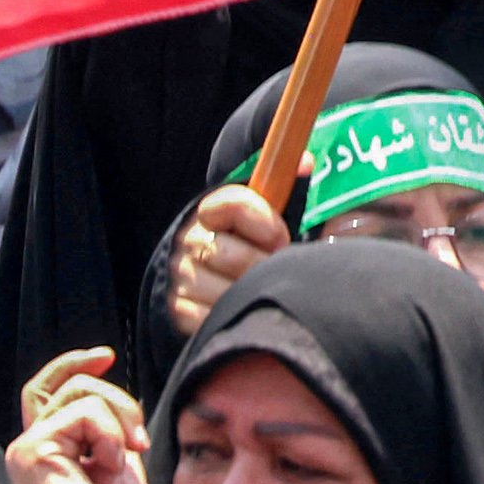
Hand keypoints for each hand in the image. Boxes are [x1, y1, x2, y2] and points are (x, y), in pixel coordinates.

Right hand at [5, 354, 146, 483]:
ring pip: (83, 395)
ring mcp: (27, 446)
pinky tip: (106, 472)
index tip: (105, 356)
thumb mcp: (119, 462)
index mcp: (52, 446)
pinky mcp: (31, 450)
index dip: (73, 365)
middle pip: (76, 386)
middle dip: (121, 401)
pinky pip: (84, 414)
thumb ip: (110, 428)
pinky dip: (109, 438)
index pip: (48, 389)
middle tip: (140, 441)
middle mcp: (33, 443)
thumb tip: (114, 393)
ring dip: (118, 426)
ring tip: (118, 467)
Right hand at [168, 180, 292, 341]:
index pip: (230, 204)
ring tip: (261, 293)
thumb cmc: (269, 247)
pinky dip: (232, 319)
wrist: (238, 286)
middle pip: (227, 253)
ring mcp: (181, 274)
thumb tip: (305, 164)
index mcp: (215, 211)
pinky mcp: (178, 308)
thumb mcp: (285, 219)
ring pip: (219, 289)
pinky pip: (206, 318)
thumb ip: (297, 193)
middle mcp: (191, 239)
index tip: (281, 235)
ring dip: (248, 296)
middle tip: (277, 271)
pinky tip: (245, 312)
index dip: (261, 221)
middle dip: (261, 266)